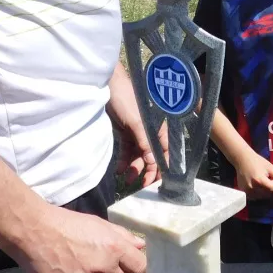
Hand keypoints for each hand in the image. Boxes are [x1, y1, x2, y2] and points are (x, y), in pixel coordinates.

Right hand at [14, 204, 146, 272]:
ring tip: (82, 271)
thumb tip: (141, 248)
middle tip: (102, 268)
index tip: (133, 269)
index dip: (138, 269)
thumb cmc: (68, 224)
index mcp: (115, 248)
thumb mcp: (100, 224)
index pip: (141, 269)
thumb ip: (123, 236)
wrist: (34, 231)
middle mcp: (103, 268)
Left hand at [107, 70, 156, 188]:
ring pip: (139, 156)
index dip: (162, 167)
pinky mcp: (126, 133)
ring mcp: (138, 133)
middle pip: (152, 156)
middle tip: (140, 186)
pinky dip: (124, 161)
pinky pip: (127, 151)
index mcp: (159, 128)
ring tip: (126, 178)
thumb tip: (153, 163)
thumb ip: (146, 143)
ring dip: (134, 168)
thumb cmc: (126, 99)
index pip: (165, 152)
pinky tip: (119, 170)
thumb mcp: (137, 122)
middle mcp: (151, 132)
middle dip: (147, 171)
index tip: (157, 183)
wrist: (106, 86)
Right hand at [233, 151, 272, 198]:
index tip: (270, 176)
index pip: (272, 188)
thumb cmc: (257, 161)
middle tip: (264, 178)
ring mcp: (246, 190)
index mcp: (260, 180)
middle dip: (268, 187)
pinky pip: (253, 197)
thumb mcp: (270, 166)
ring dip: (263, 191)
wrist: (242, 159)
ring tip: (259, 181)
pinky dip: (256, 193)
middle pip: (266, 193)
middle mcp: (252, 187)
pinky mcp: (243, 192)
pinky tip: (255, 185)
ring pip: (260, 197)